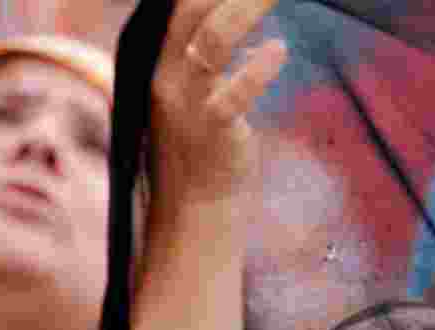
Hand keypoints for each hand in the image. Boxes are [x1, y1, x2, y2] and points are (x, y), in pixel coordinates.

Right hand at [149, 0, 286, 214]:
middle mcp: (162, 73)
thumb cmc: (198, 147)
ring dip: (248, 9)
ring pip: (212, 39)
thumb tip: (249, 32)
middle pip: (191, 8)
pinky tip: (280, 50)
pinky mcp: (211, 127)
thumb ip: (210, 60)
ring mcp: (184, 100)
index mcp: (154, 59)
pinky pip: (235, 90)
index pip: (175, 4)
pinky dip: (260, 67)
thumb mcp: (193, 94)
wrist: (195, 204)